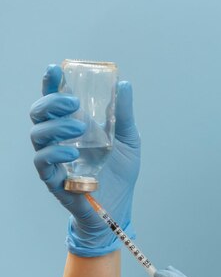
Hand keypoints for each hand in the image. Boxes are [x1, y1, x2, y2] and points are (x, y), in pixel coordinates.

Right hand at [30, 64, 140, 256]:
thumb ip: (123, 113)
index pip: (56, 102)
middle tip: (71, 102)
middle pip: (39, 114)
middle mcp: (59, 140)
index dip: (51, 84)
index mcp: (75, 126)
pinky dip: (54, 153)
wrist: (120, 207)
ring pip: (37, 135)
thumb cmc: (120, 172)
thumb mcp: (128, 139)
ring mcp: (54, 160)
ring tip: (78, 128)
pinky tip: (72, 151)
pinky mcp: (54, 180)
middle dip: (50, 102)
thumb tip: (124, 84)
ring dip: (55, 126)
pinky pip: (42, 163)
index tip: (54, 69)